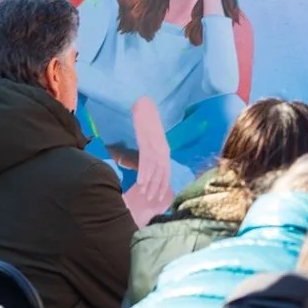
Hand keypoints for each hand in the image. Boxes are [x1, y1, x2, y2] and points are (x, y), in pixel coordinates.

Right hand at [124, 99, 173, 224]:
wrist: (144, 106)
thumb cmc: (146, 124)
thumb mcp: (151, 141)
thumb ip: (151, 154)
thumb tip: (146, 167)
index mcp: (165, 151)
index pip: (166, 173)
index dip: (163, 187)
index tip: (159, 199)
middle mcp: (163, 151)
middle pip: (162, 174)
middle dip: (156, 189)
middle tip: (151, 201)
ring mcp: (156, 147)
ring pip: (154, 170)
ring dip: (149, 183)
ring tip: (144, 194)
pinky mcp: (147, 143)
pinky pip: (146, 161)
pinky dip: (144, 172)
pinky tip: (140, 181)